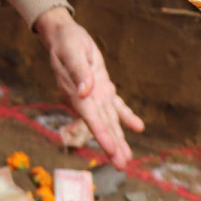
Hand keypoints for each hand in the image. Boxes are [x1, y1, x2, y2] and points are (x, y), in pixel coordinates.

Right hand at [35, 7, 143, 168]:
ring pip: (109, 120)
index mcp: (76, 93)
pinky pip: (115, 105)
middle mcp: (85, 99)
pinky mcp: (102, 87)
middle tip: (121, 165)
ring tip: (127, 158)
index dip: (101, 135)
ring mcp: (94, 95)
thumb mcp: (71, 51)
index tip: (111, 150)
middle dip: (111, 145)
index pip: (91, 118)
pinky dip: (126, 116)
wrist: (63, 35)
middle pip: (101, 125)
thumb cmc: (65, 42)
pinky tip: (138, 126)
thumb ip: (78, 71)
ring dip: (118, 138)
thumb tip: (85, 92)